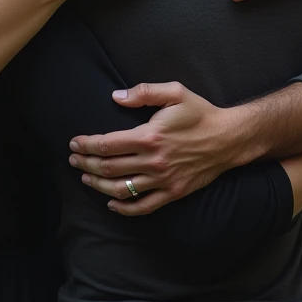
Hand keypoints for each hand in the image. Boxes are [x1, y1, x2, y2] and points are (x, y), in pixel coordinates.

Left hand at [68, 81, 241, 214]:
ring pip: (121, 189)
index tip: (74, 143)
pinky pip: (143, 206)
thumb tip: (116, 97)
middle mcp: (153, 161)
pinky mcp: (172, 193)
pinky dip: (124, 209)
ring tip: (85, 178)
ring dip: (98, 185)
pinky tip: (111, 204)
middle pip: (109, 167)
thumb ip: (143, 92)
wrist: (228, 138)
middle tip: (73, 160)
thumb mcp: (175, 92)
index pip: (107, 144)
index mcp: (150, 136)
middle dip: (86, 164)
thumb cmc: (200, 112)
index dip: (87, 145)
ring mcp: (163, 180)